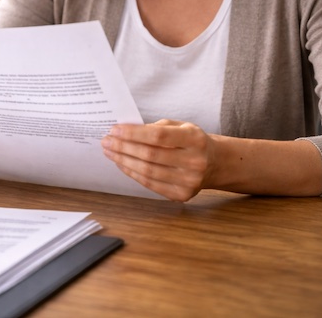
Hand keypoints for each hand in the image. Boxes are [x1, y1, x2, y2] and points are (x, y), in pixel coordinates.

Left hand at [101, 119, 215, 201]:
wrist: (215, 163)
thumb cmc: (192, 141)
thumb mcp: (181, 126)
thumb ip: (156, 128)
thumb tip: (125, 131)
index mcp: (195, 139)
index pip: (158, 136)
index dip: (133, 133)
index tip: (115, 129)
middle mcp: (194, 162)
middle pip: (150, 155)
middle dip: (123, 147)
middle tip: (106, 141)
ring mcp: (189, 181)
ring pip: (147, 172)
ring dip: (123, 161)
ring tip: (110, 152)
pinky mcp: (181, 195)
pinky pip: (150, 184)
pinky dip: (132, 173)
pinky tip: (121, 164)